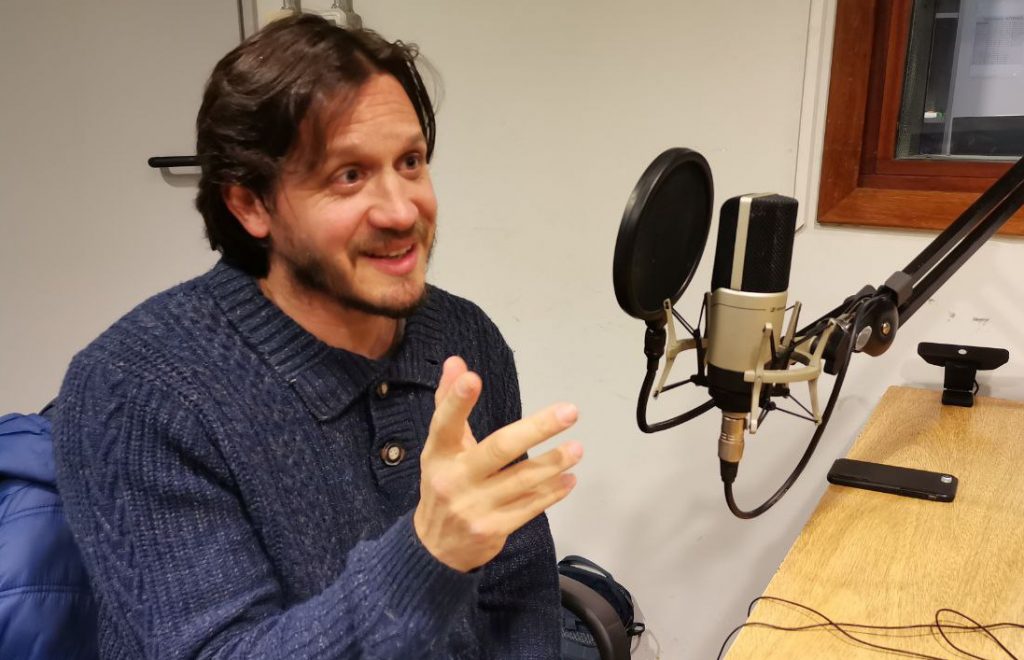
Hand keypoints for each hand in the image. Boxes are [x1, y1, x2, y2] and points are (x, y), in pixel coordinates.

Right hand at [413, 356, 582, 572]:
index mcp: (438, 454)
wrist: (435, 549)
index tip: (474, 378)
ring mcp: (474, 507)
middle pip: (498, 449)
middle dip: (537, 429)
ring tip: (577, 448)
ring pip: (521, 480)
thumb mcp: (441, 447)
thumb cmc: (444, 484)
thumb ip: (449, 404)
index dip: (457, 401)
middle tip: (570, 411)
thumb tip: (457, 361)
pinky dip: (551, 492)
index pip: (446, 423)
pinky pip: (529, 507)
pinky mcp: (493, 529)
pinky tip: (569, 479)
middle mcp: (454, 479)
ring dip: (553, 463)